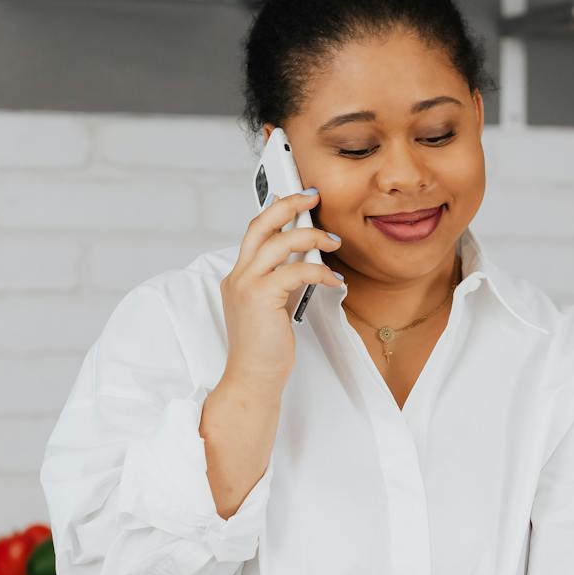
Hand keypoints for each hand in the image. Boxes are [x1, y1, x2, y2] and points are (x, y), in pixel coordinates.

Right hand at [218, 189, 345, 388]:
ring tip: (333, 242)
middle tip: (313, 197)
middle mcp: (238, 275)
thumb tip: (306, 259)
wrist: (253, 377)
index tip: (297, 198)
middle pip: (261, 224)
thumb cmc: (266, 348)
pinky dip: (320, 271)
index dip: (276, 210)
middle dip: (289, 204)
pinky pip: (296, 270)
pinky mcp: (261, 297)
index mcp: (239, 276)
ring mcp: (246, 284)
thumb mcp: (275, 305)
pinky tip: (335, 280)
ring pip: (279, 242)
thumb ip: (283, 280)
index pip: (256, 232)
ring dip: (311, 236)